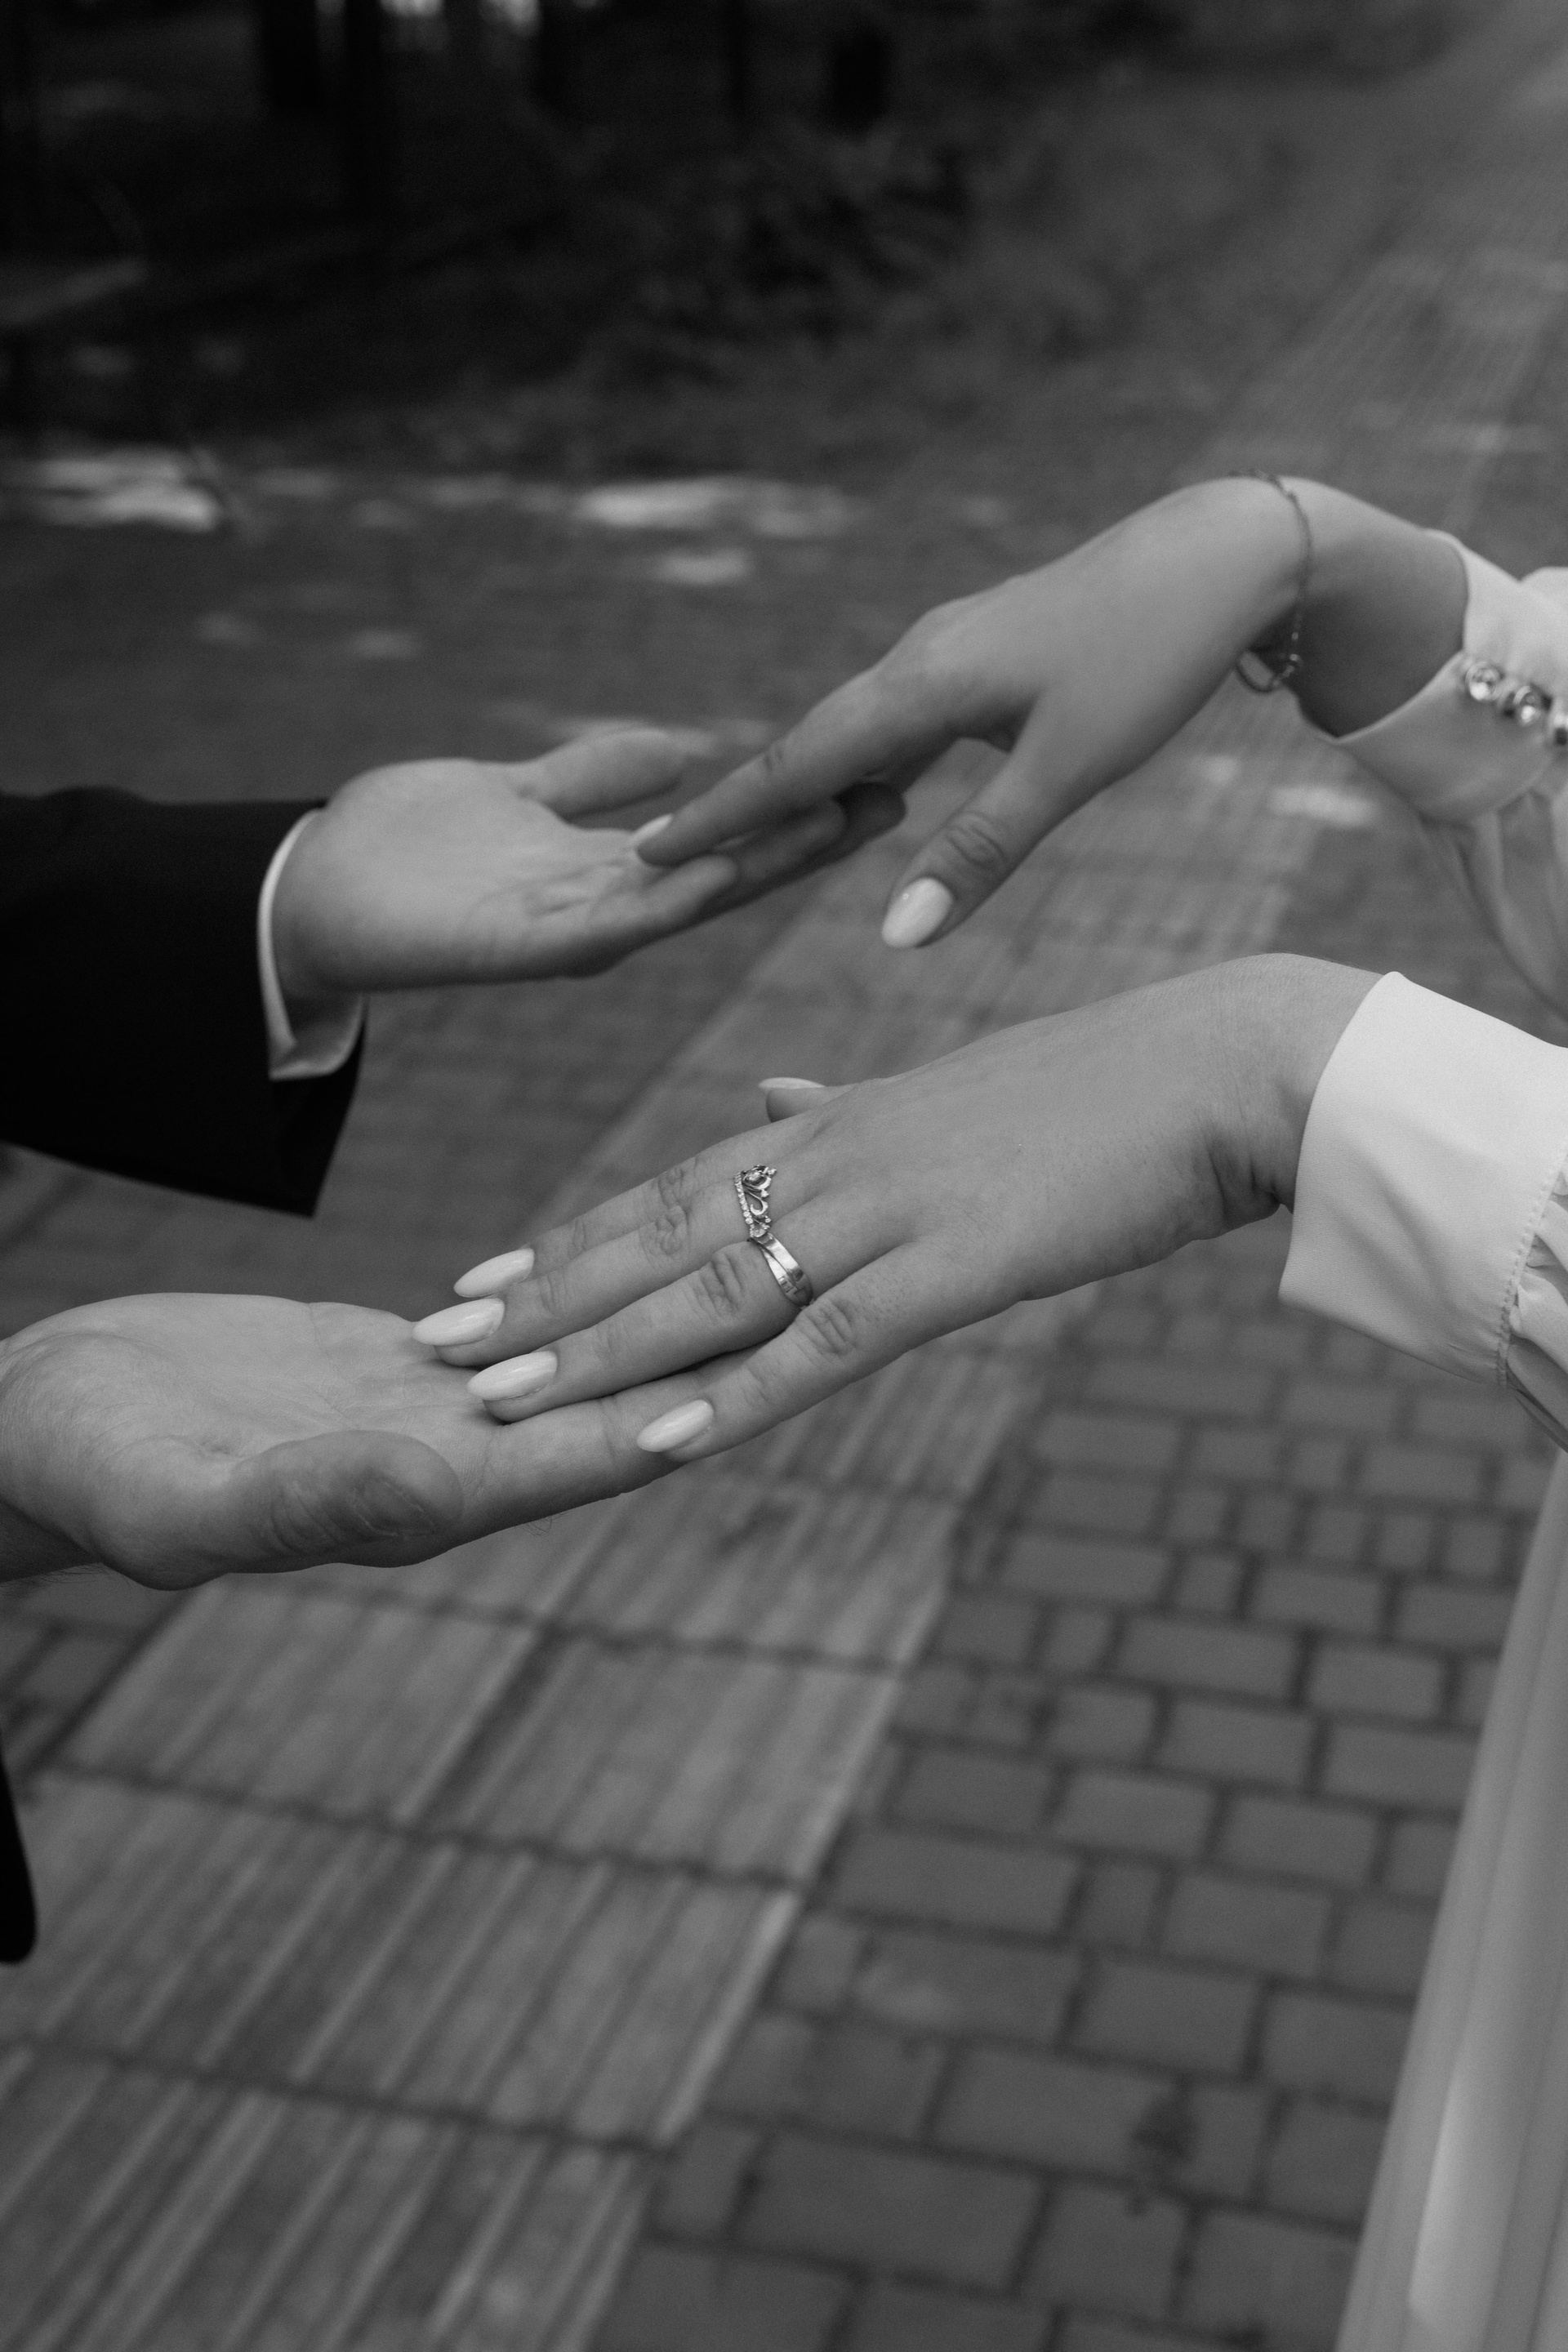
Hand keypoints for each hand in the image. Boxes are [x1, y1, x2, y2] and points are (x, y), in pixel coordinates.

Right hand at [0, 1292, 710, 1585]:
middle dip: (701, 1356)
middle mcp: (448, 1461)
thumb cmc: (97, 1478)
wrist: (41, 1432)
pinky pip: (514, 1326)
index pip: (583, 1456)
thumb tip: (431, 1488)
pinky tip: (631, 1262)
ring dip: (654, 1319)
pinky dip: (574, 1294)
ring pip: (572, 1361)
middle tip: (809, 1289)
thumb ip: (311, 1498)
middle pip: (604, 1404)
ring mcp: (425, 1411)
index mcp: (422, 1498)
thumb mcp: (194, 1499)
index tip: (780, 1365)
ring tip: (747, 1263)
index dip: (680, 1410)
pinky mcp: (391, 1360)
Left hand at [271, 728, 901, 1001]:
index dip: (797, 813)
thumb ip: (597, 775)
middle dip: (809, 840)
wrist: (309, 888)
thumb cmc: (405, 847)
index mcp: (609, 879)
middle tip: (897, 797)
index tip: (873, 774)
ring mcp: (570, 936)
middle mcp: (605, 914)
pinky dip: (671, 897)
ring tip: (839, 822)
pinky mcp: (523, 946)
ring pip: (688, 901)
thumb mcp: (520, 791)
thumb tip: (682, 749)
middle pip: (727, 874)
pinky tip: (726, 867)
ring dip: (765, 866)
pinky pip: (612, 921)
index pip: (723, 842)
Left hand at [425, 956, 1376, 1463]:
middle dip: (544, 1299)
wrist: (1219, 1070)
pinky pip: (825, 1343)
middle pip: (658, 1232)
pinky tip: (664, 1441)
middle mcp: (835, 1157)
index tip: (480, 1282)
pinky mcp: (956, 1266)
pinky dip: (739, 1396)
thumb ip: (843, 1104)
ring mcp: (890, 1210)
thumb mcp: (947, 1091)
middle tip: (437, 1347)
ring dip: (601, 1349)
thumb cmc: (1100, 1089)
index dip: (570, 1238)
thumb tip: (770, 1092)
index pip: (672, 1182)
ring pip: (713, 1287)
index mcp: (837, 1121)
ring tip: (501, 1398)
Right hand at [637, 481, 1464, 947]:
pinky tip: (856, 784)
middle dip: (737, 804)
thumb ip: (978, 855)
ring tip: (738, 831)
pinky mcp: (978, 648)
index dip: (723, 818)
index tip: (650, 854)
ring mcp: (944, 646)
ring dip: (792, 780)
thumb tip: (894, 940)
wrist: (1220, 553)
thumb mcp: (1069, 770)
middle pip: (805, 743)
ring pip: (846, 725)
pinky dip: (852, 756)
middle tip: (664, 853)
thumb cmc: (1151, 659)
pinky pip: (889, 713)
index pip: (795, 766)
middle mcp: (916, 658)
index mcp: (923, 687)